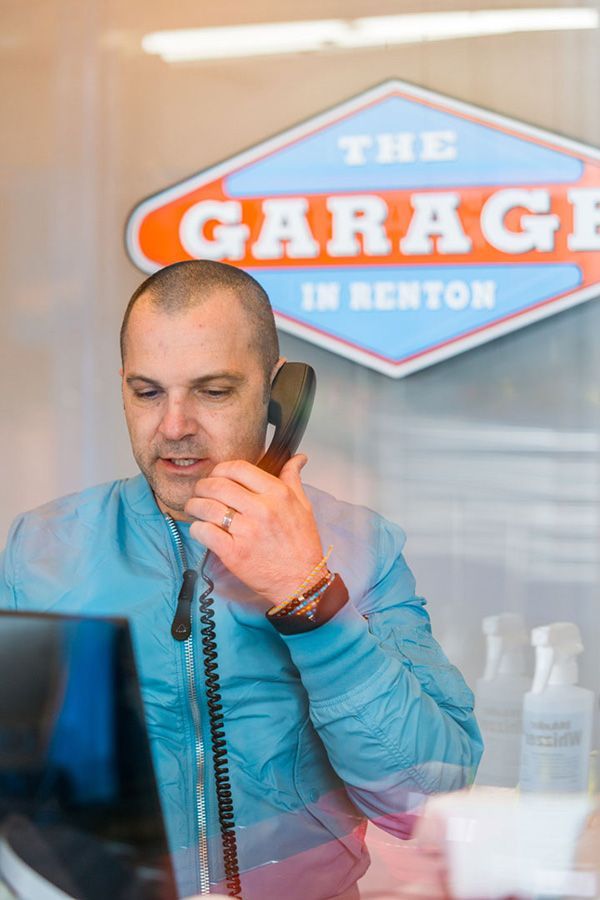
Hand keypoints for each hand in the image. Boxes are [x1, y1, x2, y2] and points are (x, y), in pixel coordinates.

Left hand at [184, 455, 324, 605]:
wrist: (301, 582)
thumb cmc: (302, 546)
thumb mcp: (304, 507)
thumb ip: (293, 479)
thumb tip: (297, 459)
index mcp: (277, 494)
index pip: (238, 468)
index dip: (221, 469)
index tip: (217, 476)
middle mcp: (261, 509)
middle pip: (217, 485)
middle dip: (202, 486)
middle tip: (201, 492)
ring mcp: (246, 531)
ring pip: (206, 506)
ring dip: (195, 505)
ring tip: (195, 509)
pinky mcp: (233, 552)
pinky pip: (204, 531)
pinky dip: (197, 528)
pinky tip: (201, 529)